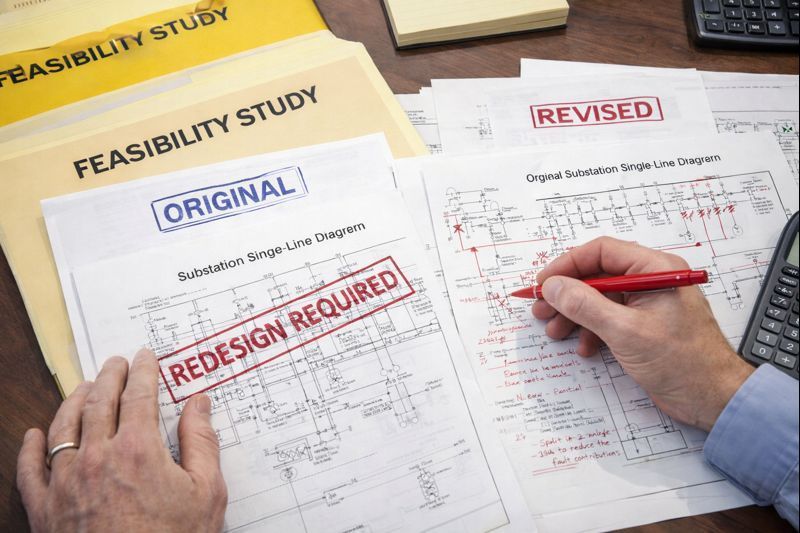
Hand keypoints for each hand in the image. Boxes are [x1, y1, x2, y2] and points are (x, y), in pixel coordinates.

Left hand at [16, 349, 226, 532]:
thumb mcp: (207, 493)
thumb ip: (202, 443)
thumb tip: (200, 404)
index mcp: (137, 449)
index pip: (138, 395)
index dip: (143, 371)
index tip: (145, 357)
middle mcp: (96, 457)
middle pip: (99, 401)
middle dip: (109, 376)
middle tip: (116, 362)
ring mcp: (65, 483)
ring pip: (63, 426)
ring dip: (74, 399)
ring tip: (85, 387)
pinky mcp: (44, 510)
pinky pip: (30, 469)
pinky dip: (31, 446)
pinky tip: (35, 434)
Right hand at [532, 237, 753, 431]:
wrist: (713, 399)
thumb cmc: (684, 362)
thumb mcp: (625, 331)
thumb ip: (585, 305)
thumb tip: (554, 286)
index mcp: (655, 270)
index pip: (602, 252)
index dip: (568, 265)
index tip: (544, 282)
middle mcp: (651, 281)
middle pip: (598, 275)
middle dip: (567, 294)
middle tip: (542, 308)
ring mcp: (648, 304)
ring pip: (599, 299)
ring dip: (575, 315)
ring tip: (555, 331)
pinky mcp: (644, 326)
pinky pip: (609, 319)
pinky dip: (592, 331)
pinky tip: (585, 348)